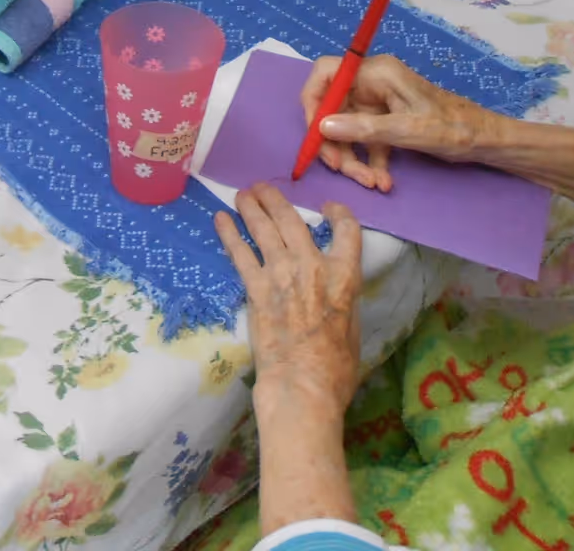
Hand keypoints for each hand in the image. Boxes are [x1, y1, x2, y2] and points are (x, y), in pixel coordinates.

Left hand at [215, 185, 363, 415]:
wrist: (302, 385)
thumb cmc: (335, 368)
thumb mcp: (353, 327)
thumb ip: (341, 299)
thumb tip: (334, 291)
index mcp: (344, 277)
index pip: (347, 230)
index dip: (338, 213)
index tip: (327, 208)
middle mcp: (313, 266)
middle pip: (293, 219)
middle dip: (276, 198)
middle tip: (263, 188)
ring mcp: (281, 274)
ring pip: (264, 228)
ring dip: (251, 207)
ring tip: (242, 194)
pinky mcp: (255, 287)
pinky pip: (240, 252)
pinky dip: (229, 233)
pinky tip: (221, 220)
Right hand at [300, 53, 505, 191]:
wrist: (486, 141)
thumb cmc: (453, 127)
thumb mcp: (407, 130)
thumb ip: (364, 128)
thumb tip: (323, 127)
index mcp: (377, 73)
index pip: (327, 72)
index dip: (313, 100)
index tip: (314, 132)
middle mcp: (373, 84)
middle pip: (333, 108)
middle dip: (335, 142)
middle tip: (341, 170)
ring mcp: (379, 104)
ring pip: (347, 129)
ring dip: (353, 158)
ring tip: (370, 183)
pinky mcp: (387, 122)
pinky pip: (365, 140)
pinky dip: (369, 161)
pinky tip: (382, 182)